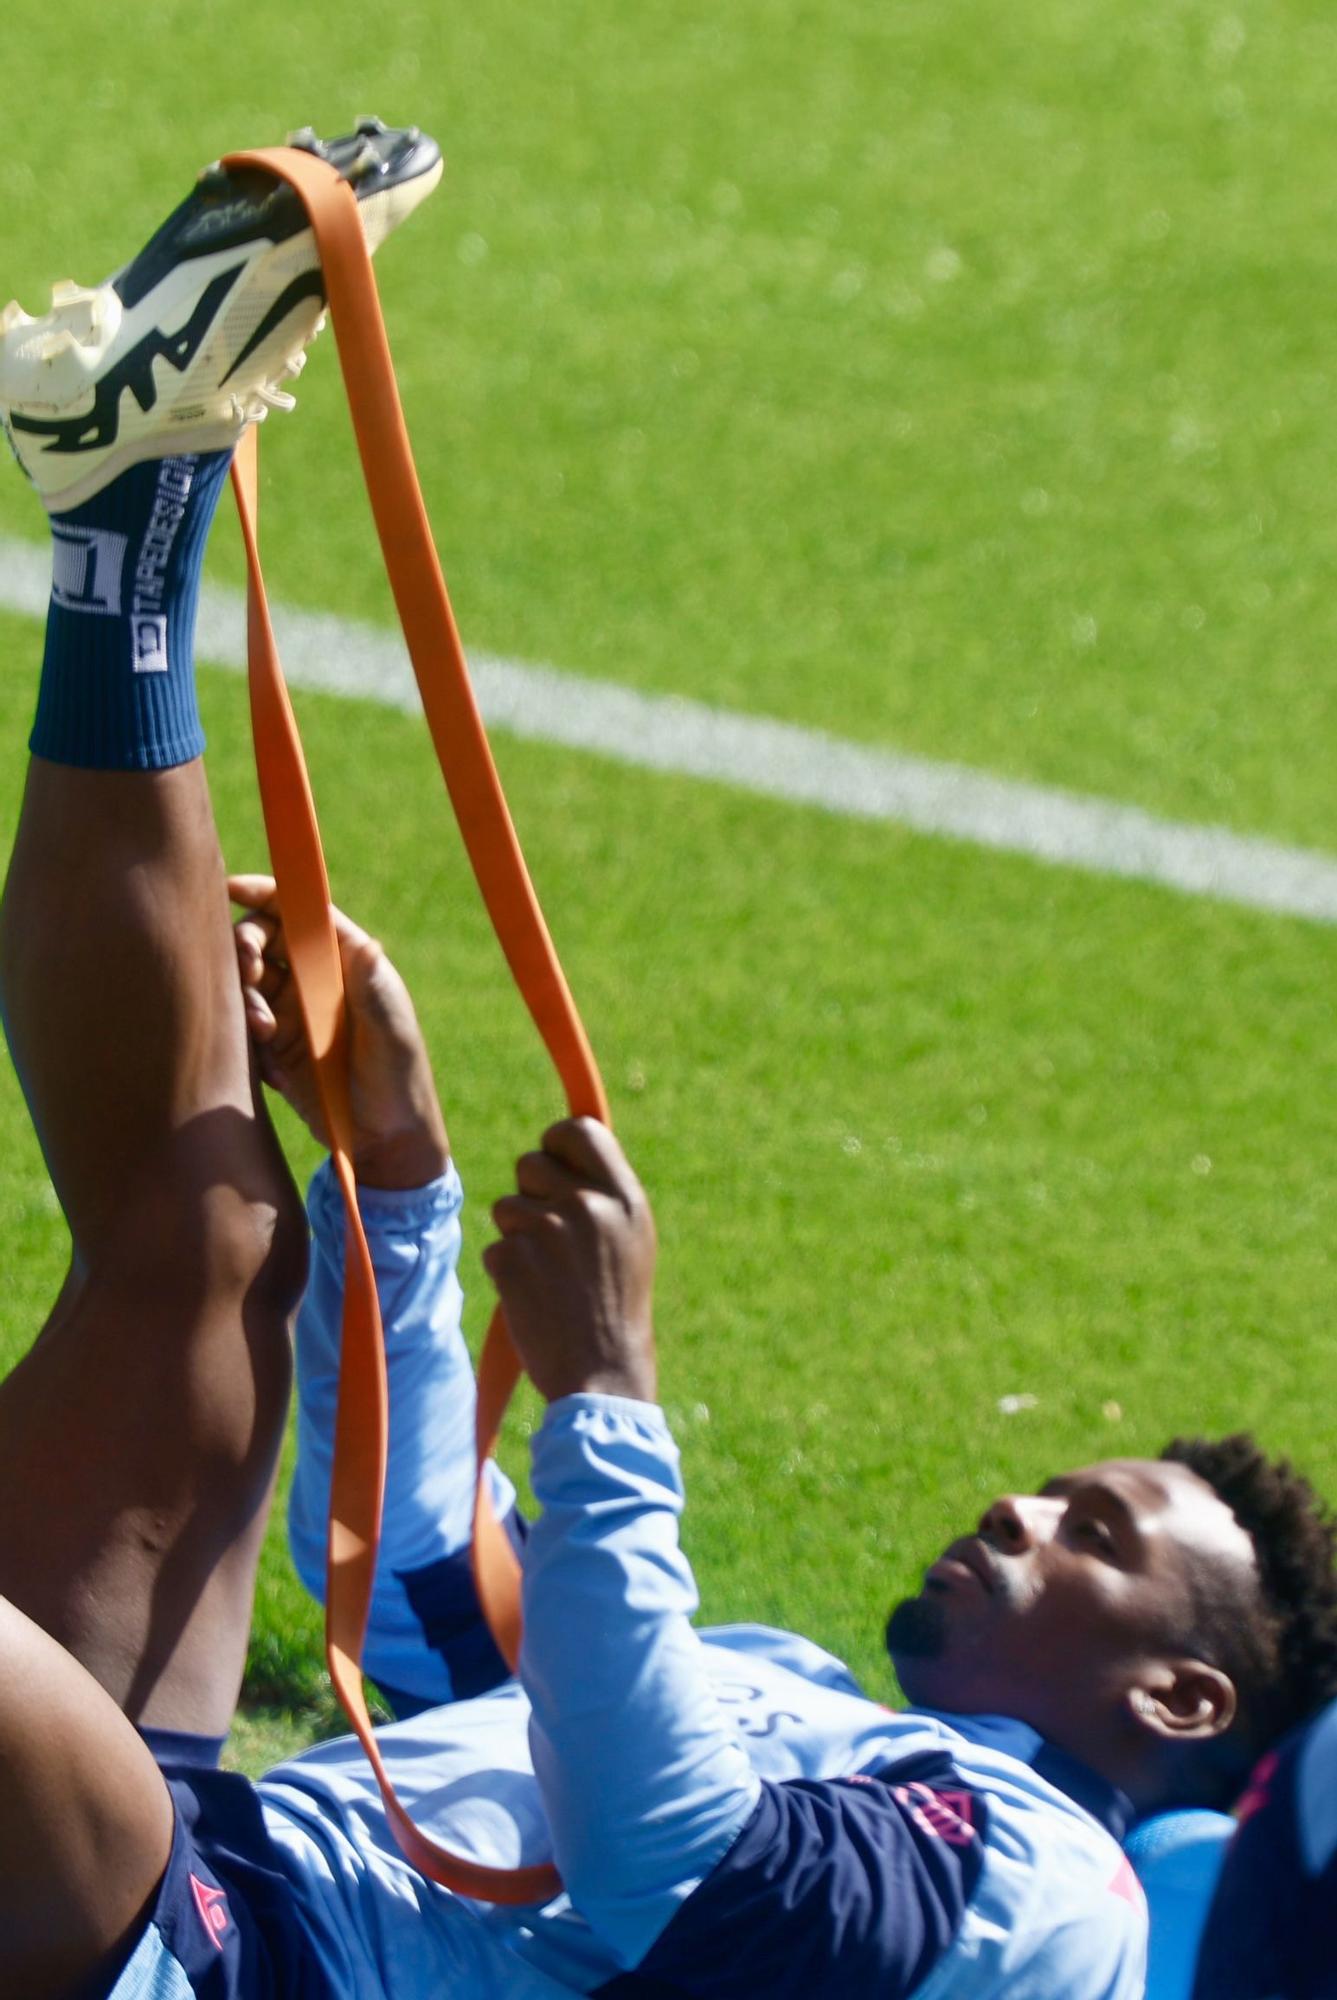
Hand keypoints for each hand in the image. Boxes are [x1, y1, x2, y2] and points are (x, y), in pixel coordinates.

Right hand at [228, 873, 449, 1189]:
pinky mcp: (273, 1048)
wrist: (386, 1137)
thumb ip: (371, 985)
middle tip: (249, 972)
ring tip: (266, 1030)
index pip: (299, 912)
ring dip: (245, 997)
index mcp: (344, 960)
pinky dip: (244, 1033)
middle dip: (246, 946)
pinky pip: (240, 1026)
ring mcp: (290, 1012)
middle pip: (261, 939)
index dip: (265, 893)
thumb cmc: (399, 1074)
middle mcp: (312, 979)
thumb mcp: (391, 1027)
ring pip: (245, 983)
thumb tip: (367, 943)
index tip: (232, 888)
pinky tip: (267, 1056)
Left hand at [482, 1118, 657, 1403]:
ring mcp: (547, 1231)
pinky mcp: (512, 1260)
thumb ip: (605, 1192)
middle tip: (552, 1238)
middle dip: (531, 1194)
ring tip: (550, 1277)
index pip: (577, 1129)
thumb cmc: (618, 1308)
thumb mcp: (633, 1240)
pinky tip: (535, 1298)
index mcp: (624, 1197)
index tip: (553, 1165)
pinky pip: (494, 1247)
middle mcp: (587, 1205)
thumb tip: (565, 1148)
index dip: (556, 1143)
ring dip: (517, 1237)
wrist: (603, 1377)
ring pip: (505, 1207)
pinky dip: (507, 1271)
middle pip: (529, 1164)